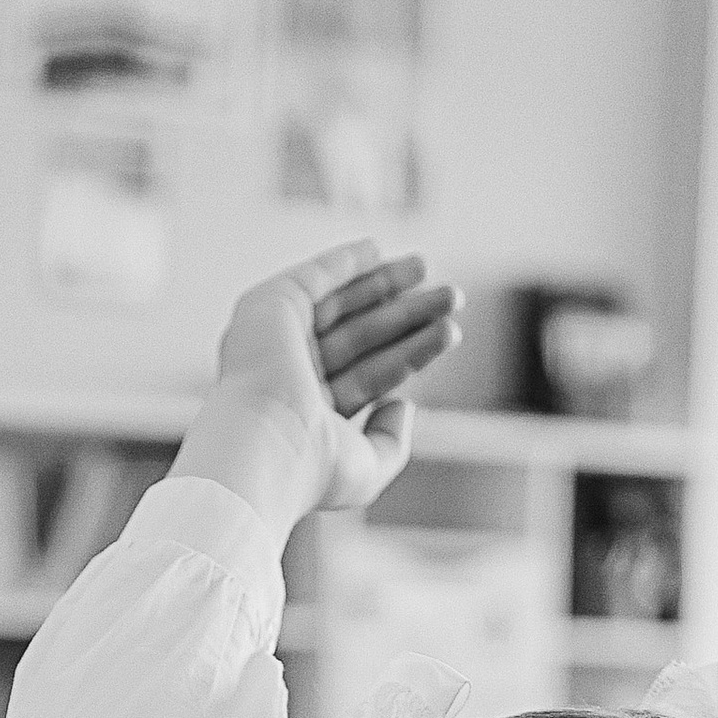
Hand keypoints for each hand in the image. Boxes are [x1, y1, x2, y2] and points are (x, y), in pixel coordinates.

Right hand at [178, 244, 460, 534]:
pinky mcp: (269, 307)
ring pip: (343, 304)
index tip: (449, 332)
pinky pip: (314, 277)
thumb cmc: (310, 466)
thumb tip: (404, 404)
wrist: (265, 443)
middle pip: (363, 334)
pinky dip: (344, 262)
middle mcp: (290, 374)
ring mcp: (276, 339)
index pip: (372, 374)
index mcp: (309, 413)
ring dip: (385, 283)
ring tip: (427, 267)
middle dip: (407, 314)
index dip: (411, 352)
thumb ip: (391, 443)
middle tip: (451, 296)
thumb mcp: (367, 467)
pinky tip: (376, 249)